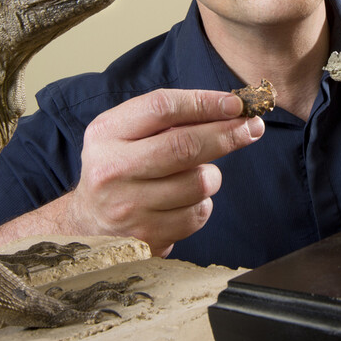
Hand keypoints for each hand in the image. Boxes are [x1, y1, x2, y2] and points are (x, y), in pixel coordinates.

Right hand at [66, 89, 264, 256]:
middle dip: (227, 134)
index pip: (162, 107)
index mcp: (107, 133)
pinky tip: (186, 200)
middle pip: (184, 146)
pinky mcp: (147, 237)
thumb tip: (230, 109)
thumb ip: (168, 118)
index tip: (235, 104)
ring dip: (212, 175)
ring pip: (198, 183)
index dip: (204, 102)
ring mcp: (129, 207)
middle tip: (252, 127)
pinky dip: (202, 204)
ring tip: (199, 173)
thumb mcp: (125, 133)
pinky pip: (197, 214)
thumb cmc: (120, 167)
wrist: (88, 225)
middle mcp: (113, 169)